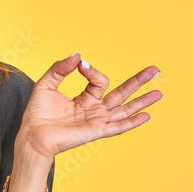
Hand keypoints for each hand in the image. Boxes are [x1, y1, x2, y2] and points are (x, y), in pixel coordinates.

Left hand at [17, 53, 161, 158]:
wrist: (33, 135)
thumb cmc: (37, 114)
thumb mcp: (46, 84)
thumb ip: (60, 69)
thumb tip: (78, 56)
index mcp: (84, 99)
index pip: (98, 81)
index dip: (92, 70)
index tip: (81, 64)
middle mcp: (94, 110)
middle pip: (122, 93)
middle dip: (138, 82)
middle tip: (155, 70)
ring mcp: (97, 121)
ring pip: (125, 109)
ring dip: (142, 101)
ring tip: (159, 94)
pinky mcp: (96, 131)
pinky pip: (117, 126)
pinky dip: (132, 122)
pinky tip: (146, 116)